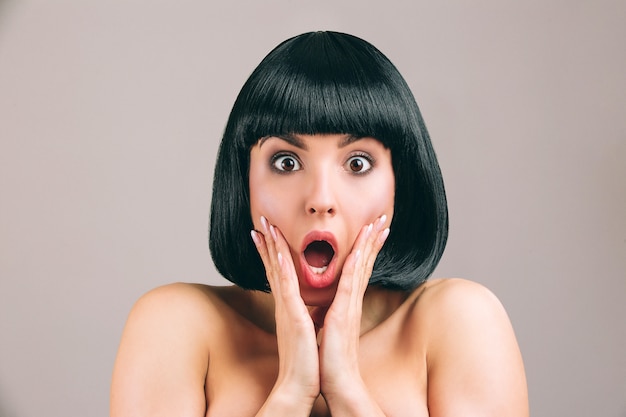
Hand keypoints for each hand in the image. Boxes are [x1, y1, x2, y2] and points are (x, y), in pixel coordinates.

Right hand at [251, 217, 319, 412]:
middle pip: (273, 266)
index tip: (267, 233)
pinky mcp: (292, 317)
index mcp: (289, 307)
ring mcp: (286, 309)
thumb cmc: (304, 362)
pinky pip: (286, 288)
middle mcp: (284, 305)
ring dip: (272, 247)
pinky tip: (277, 253)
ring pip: (277, 271)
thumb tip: (307, 308)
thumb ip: (302, 316)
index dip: (272, 252)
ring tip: (265, 226)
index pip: (279, 273)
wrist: (298, 387)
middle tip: (262, 220)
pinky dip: (281, 269)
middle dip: (268, 242)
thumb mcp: (304, 332)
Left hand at [316, 215, 389, 401]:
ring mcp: (350, 306)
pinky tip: (360, 249)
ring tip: (376, 224)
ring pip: (361, 268)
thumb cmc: (329, 359)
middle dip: (372, 240)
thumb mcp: (326, 329)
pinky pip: (350, 283)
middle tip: (381, 218)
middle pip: (364, 263)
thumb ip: (327, 313)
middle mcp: (351, 301)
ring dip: (368, 244)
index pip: (357, 270)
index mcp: (346, 303)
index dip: (365, 249)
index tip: (371, 230)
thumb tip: (322, 307)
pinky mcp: (344, 313)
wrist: (335, 382)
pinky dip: (356, 264)